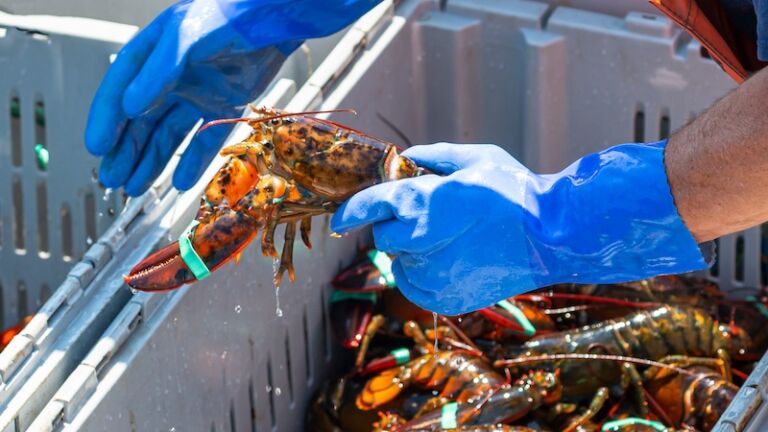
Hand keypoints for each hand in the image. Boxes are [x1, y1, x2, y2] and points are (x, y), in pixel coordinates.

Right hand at [86, 0, 378, 195]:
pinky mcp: (223, 106)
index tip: (97, 148)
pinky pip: (204, 139)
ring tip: (135, 188)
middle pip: (140, 121)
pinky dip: (192, 160)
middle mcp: (168, 78)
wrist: (271, 20)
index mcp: (150, 57)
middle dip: (126, 151)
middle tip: (111, 179)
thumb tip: (129, 107)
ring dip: (151, 161)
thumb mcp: (184, 39)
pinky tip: (179, 182)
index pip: (119, 92)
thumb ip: (158, 73)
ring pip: (168, 134)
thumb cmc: (226, 17)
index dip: (106, 121)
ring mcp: (196, 94)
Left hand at [331, 142, 708, 314]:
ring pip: (400, 264)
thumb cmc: (515, 192)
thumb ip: (432, 157)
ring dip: (413, 252)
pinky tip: (453, 260)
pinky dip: (423, 274)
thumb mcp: (476, 158)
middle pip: (384, 238)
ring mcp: (431, 276)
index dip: (350, 211)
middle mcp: (419, 242)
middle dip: (397, 227)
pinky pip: (414, 286)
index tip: (338, 219)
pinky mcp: (443, 299)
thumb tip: (404, 161)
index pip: (370, 207)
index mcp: (423, 202)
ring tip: (453, 241)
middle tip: (431, 219)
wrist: (553, 238)